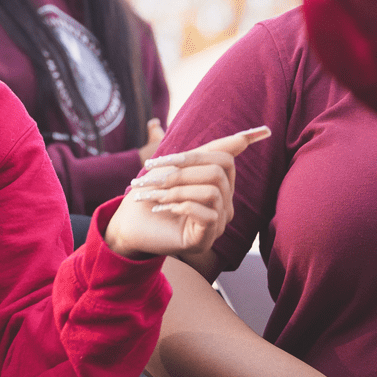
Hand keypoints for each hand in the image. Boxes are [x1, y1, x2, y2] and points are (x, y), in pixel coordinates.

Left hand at [106, 126, 270, 258]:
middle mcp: (224, 203)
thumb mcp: (175, 167)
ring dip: (177, 190)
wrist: (129, 222)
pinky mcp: (206, 240)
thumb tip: (247, 136)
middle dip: (181, 173)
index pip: (225, 159)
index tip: (188, 155)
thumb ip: (204, 153)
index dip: (200, 154)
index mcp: (219, 183)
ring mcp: (218, 223)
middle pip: (217, 173)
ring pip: (212, 192)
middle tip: (152, 180)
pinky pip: (208, 215)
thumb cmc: (152, 191)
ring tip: (155, 195)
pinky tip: (162, 209)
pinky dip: (181, 207)